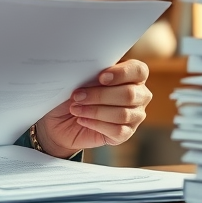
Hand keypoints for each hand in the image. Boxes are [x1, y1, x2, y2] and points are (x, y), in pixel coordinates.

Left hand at [34, 59, 151, 156]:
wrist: (62, 118)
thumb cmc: (75, 92)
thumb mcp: (80, 78)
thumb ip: (91, 71)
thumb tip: (90, 69)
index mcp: (132, 75)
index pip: (139, 70)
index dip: (121, 73)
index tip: (101, 77)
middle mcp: (139, 95)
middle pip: (129, 94)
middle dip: (100, 95)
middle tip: (77, 95)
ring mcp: (135, 116)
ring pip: (123, 114)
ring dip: (95, 110)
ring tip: (76, 109)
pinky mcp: (126, 134)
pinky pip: (117, 130)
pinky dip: (96, 124)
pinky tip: (82, 120)